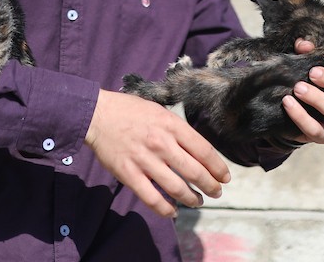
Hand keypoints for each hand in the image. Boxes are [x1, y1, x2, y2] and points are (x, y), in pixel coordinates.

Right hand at [85, 89, 230, 217]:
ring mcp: (145, 160)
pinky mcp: (129, 174)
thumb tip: (198, 151)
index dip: (218, 168)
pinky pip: (152, 198)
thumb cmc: (130, 111)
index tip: (225, 177)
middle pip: (195, 172)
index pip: (204, 151)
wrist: (98, 115)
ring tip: (198, 202)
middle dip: (210, 186)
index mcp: (171, 125)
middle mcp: (161, 143)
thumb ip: (178, 130)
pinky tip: (173, 212)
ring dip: (192, 199)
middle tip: (216, 193)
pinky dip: (166, 209)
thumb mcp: (160, 111)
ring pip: (177, 188)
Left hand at [282, 39, 323, 144]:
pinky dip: (301, 116)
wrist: (295, 112)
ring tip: (298, 88)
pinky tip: (287, 102)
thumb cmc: (308, 81)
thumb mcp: (308, 64)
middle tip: (312, 72)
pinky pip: (316, 130)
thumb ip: (307, 52)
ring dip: (318, 99)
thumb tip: (303, 44)